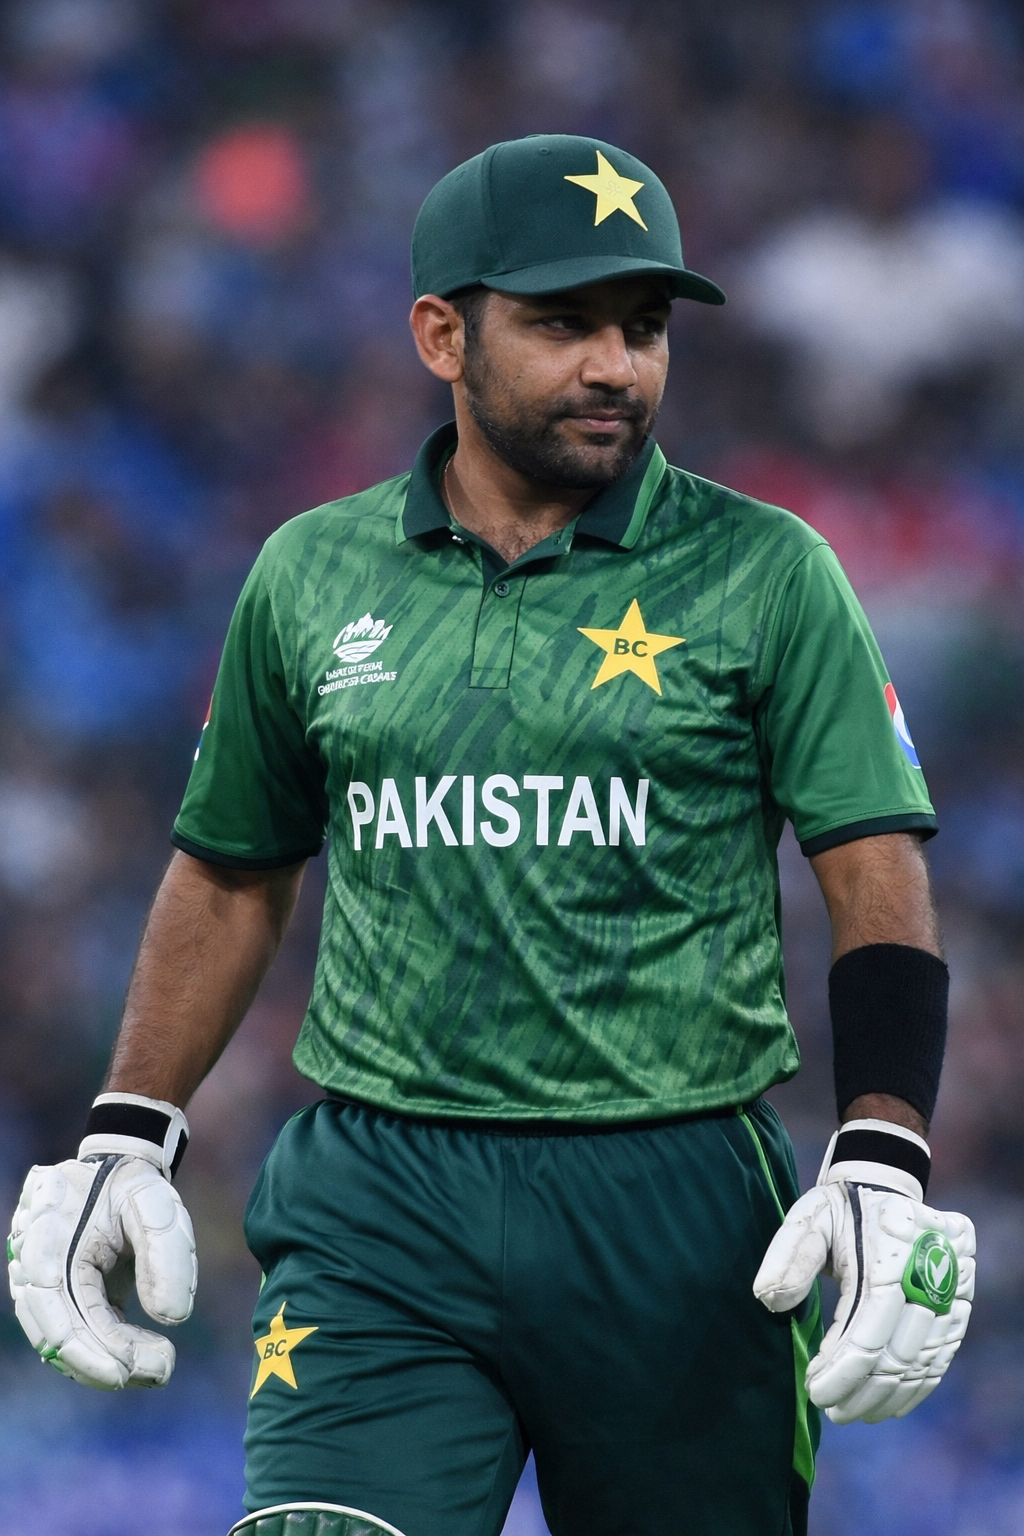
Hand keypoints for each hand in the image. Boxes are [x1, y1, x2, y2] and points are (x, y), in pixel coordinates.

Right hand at [8, 1153, 196, 1389]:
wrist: (117, 1170)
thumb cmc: (133, 1186)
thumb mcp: (156, 1203)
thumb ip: (165, 1253)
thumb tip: (172, 1318)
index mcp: (47, 1234)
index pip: (53, 1307)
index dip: (85, 1349)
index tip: (127, 1371)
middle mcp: (32, 1263)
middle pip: (54, 1334)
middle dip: (104, 1364)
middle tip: (162, 1371)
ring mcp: (40, 1282)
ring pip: (63, 1341)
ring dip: (109, 1363)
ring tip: (161, 1365)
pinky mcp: (60, 1296)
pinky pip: (76, 1333)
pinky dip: (109, 1350)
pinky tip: (146, 1353)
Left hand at [753, 1119, 974, 1423]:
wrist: (885, 1184)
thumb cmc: (839, 1207)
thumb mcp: (808, 1217)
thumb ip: (787, 1255)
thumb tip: (769, 1300)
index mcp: (891, 1246)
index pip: (869, 1325)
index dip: (842, 1367)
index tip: (814, 1390)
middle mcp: (930, 1268)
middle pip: (899, 1350)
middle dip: (862, 1389)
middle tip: (830, 1409)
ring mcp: (952, 1286)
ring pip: (924, 1360)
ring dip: (888, 1395)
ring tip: (853, 1412)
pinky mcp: (960, 1300)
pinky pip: (942, 1354)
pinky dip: (917, 1385)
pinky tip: (890, 1403)